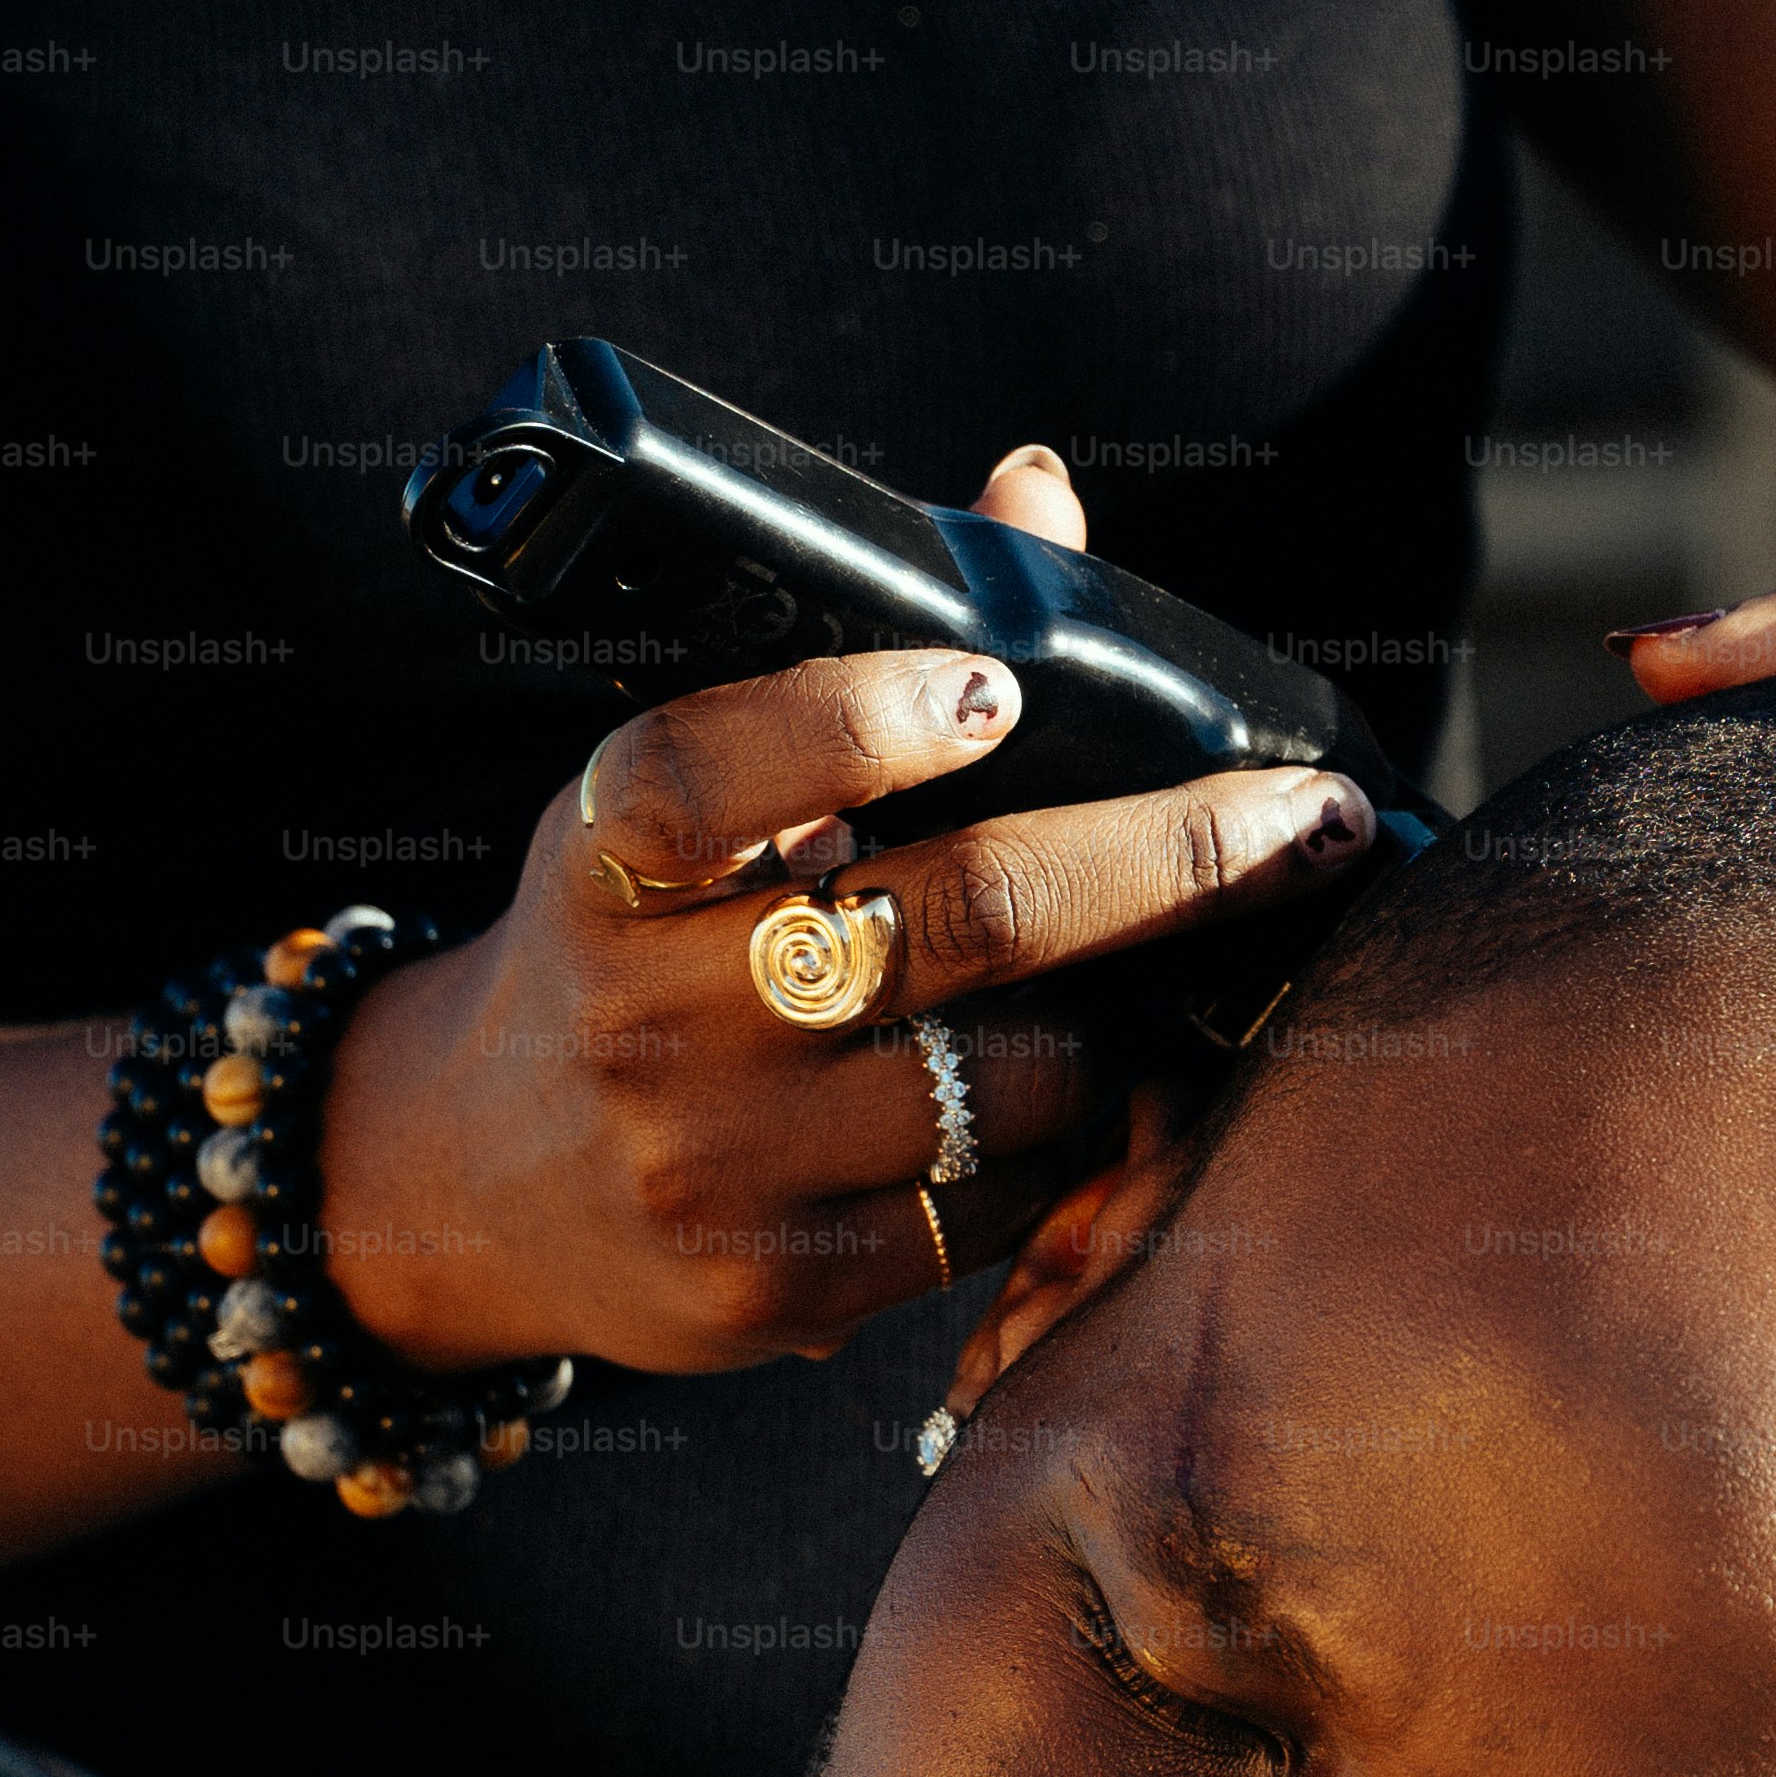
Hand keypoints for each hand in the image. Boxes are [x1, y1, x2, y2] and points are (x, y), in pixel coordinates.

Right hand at [319, 448, 1374, 1372]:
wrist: (468, 1182)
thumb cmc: (623, 945)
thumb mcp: (682, 799)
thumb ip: (856, 660)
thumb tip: (1035, 489)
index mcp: (605, 862)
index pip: (713, 769)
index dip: (861, 717)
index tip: (994, 687)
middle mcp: (649, 1015)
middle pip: (967, 917)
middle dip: (1173, 860)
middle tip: (1307, 821)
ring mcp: (717, 1165)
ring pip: (1025, 1074)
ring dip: (1118, 1022)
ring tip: (1142, 988)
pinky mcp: (784, 1287)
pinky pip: (1004, 1206)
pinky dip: (1069, 1146)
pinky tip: (1074, 1102)